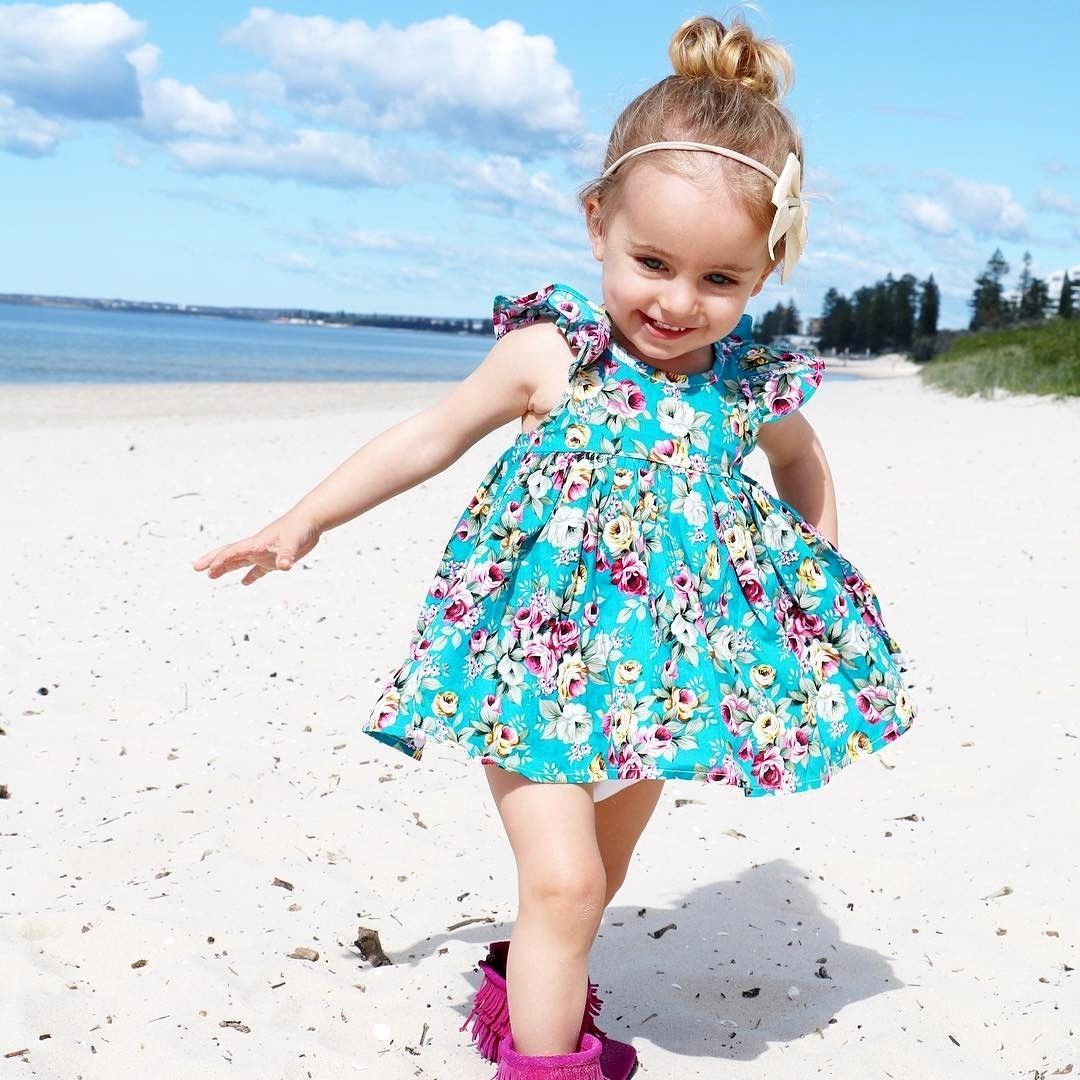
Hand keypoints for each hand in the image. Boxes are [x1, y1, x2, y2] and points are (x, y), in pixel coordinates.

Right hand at [192, 512, 322, 585]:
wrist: (311, 521)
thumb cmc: (299, 529)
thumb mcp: (293, 543)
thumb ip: (287, 555)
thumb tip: (284, 567)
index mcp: (256, 543)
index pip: (234, 552)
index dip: (221, 560)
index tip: (209, 569)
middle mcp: (256, 548)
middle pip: (230, 554)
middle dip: (213, 561)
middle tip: (196, 568)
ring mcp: (264, 553)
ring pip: (240, 562)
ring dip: (226, 568)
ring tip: (212, 576)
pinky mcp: (274, 558)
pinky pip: (259, 569)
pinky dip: (252, 576)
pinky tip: (245, 583)